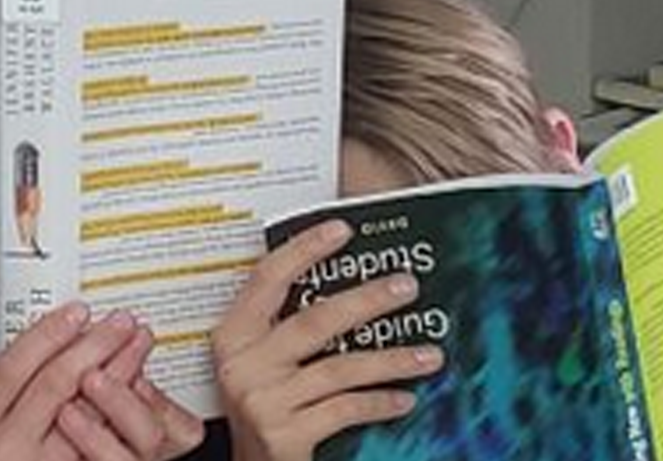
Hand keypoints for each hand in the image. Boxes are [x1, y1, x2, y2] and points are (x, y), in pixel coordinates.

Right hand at [0, 303, 203, 460]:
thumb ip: (9, 388)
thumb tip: (55, 337)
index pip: (12, 367)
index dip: (47, 334)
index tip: (76, 312)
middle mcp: (4, 448)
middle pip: (55, 383)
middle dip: (93, 345)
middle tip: (119, 323)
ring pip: (88, 411)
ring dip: (119, 372)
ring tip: (136, 346)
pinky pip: (103, 439)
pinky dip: (123, 409)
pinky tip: (137, 388)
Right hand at [211, 220, 444, 460]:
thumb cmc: (264, 409)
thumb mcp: (263, 364)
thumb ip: (287, 329)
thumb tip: (353, 288)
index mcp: (233, 336)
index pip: (267, 279)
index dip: (304, 250)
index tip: (341, 229)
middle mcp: (242, 364)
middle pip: (313, 320)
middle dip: (367, 300)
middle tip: (407, 286)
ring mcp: (262, 400)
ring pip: (338, 367)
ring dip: (390, 359)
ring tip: (429, 354)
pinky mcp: (283, 434)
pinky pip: (344, 409)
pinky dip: (379, 402)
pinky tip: (405, 398)